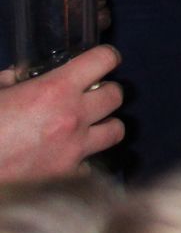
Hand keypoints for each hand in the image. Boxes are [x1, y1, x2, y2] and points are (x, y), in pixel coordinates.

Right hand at [0, 45, 124, 180]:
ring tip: (89, 125)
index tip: (105, 59)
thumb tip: (21, 76)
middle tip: (92, 95)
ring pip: (116, 130)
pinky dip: (82, 160)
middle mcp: (73, 117)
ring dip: (105, 125)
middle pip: (117, 95)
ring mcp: (73, 149)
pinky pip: (90, 164)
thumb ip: (11, 79)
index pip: (104, 60)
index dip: (106, 56)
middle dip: (106, 91)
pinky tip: (66, 156)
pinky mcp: (67, 176)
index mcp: (55, 90)